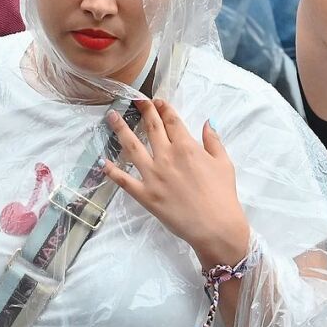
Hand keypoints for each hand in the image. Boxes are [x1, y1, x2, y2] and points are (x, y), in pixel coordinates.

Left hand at [103, 99, 249, 268]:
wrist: (215, 227)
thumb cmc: (222, 195)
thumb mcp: (224, 163)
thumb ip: (213, 141)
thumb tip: (207, 121)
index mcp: (186, 147)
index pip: (171, 121)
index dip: (164, 108)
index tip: (157, 100)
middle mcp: (166, 157)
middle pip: (151, 127)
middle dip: (143, 111)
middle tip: (135, 100)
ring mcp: (152, 175)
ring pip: (132, 147)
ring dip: (120, 129)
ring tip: (111, 116)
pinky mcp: (145, 195)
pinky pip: (124, 180)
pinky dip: (112, 171)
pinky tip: (102, 161)